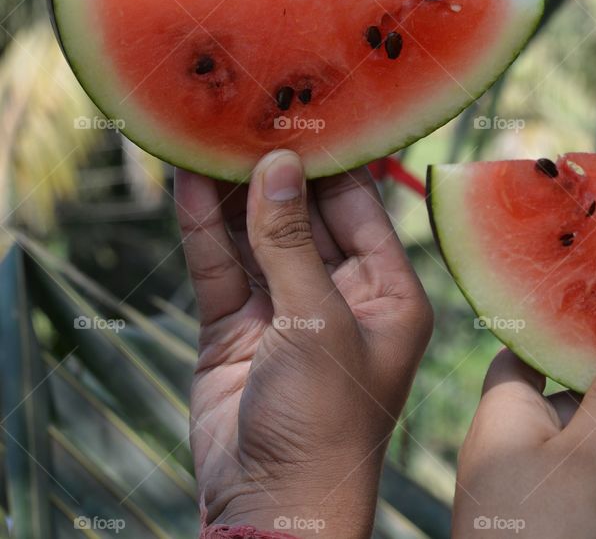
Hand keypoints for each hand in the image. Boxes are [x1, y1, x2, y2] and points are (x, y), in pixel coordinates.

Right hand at [175, 150, 432, 537]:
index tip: (307, 113)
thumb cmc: (326, 420)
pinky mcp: (238, 330)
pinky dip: (207, 229)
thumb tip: (277, 165)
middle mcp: (341, 296)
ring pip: (259, 237)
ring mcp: (286, 312)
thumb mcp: (318, 321)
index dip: (333, 164)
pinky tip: (191, 182)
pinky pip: (222, 268)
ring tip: (214, 133)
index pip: (363, 211)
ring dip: (236, 193)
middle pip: (307, 218)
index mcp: (389, 294)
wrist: (275, 505)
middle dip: (279, 172)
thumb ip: (290, 243)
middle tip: (252, 111)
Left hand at [452, 324, 595, 538]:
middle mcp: (502, 430)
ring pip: (572, 437)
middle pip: (566, 395)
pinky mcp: (521, 504)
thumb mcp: (588, 456)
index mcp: (505, 404)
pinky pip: (565, 473)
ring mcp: (510, 469)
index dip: (573, 335)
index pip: (534, 347)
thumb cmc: (541, 525)